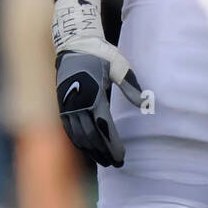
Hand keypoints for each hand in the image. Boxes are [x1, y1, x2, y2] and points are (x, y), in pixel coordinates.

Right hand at [52, 0, 144, 167]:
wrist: (74, 43)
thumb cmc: (100, 53)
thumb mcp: (119, 66)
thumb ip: (131, 86)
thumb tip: (145, 104)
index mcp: (93, 94)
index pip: (103, 127)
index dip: (112, 145)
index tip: (121, 157)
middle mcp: (77, 103)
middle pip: (91, 136)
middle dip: (103, 152)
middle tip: (116, 164)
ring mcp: (67, 105)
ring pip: (78, 136)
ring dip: (91, 150)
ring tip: (104, 161)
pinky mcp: (62, 104)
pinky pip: (69, 129)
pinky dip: (79, 142)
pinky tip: (88, 149)